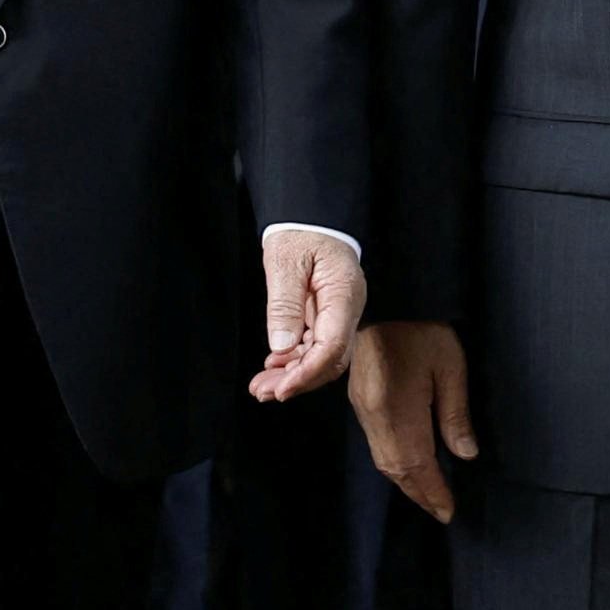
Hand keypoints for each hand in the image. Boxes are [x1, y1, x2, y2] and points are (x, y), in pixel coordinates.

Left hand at [253, 230, 367, 402]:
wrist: (312, 218)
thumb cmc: (301, 233)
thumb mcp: (285, 261)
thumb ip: (284, 304)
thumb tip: (281, 346)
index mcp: (343, 294)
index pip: (333, 346)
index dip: (306, 372)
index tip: (281, 388)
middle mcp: (347, 309)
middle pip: (330, 360)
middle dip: (298, 381)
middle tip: (263, 392)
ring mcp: (339, 314)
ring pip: (322, 358)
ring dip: (293, 375)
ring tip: (262, 386)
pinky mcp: (326, 316)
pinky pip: (314, 346)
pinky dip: (294, 361)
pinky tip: (273, 366)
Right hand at [348, 319, 476, 522]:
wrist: (386, 297)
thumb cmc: (422, 327)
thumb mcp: (449, 366)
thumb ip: (455, 413)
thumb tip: (464, 454)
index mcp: (397, 409)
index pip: (417, 464)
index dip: (433, 491)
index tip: (449, 511)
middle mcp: (374, 416)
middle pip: (396, 469)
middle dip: (419, 494)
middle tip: (441, 511)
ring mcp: (363, 409)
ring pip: (383, 460)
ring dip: (406, 482)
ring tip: (429, 496)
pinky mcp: (360, 401)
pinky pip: (377, 445)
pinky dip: (395, 464)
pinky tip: (409, 467)